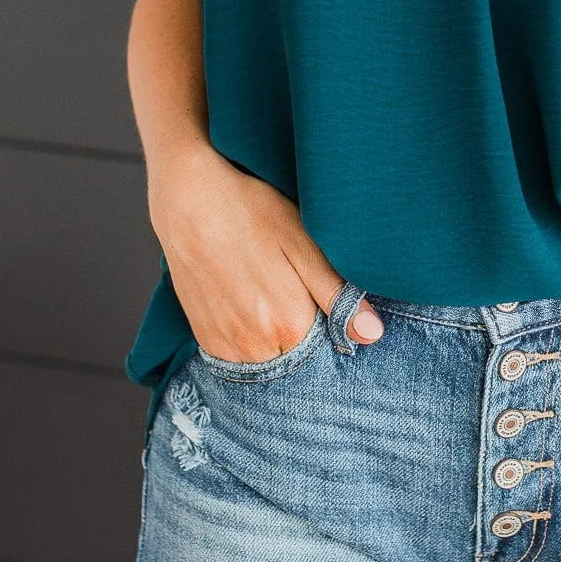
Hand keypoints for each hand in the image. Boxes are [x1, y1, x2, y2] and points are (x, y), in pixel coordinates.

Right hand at [147, 141, 384, 358]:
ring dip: (277, 338)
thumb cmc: (251, 212)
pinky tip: (250, 301)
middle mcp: (256, 347)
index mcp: (289, 325)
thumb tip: (371, 335)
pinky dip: (251, 338)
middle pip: (297, 357)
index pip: (327, 350)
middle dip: (305, 333)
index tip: (323, 298)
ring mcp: (226, 346)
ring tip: (270, 291)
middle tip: (294, 287)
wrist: (189, 201)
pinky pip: (239, 356)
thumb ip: (338, 294)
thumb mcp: (304, 243)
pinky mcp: (205, 338)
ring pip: (268, 359)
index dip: (331, 326)